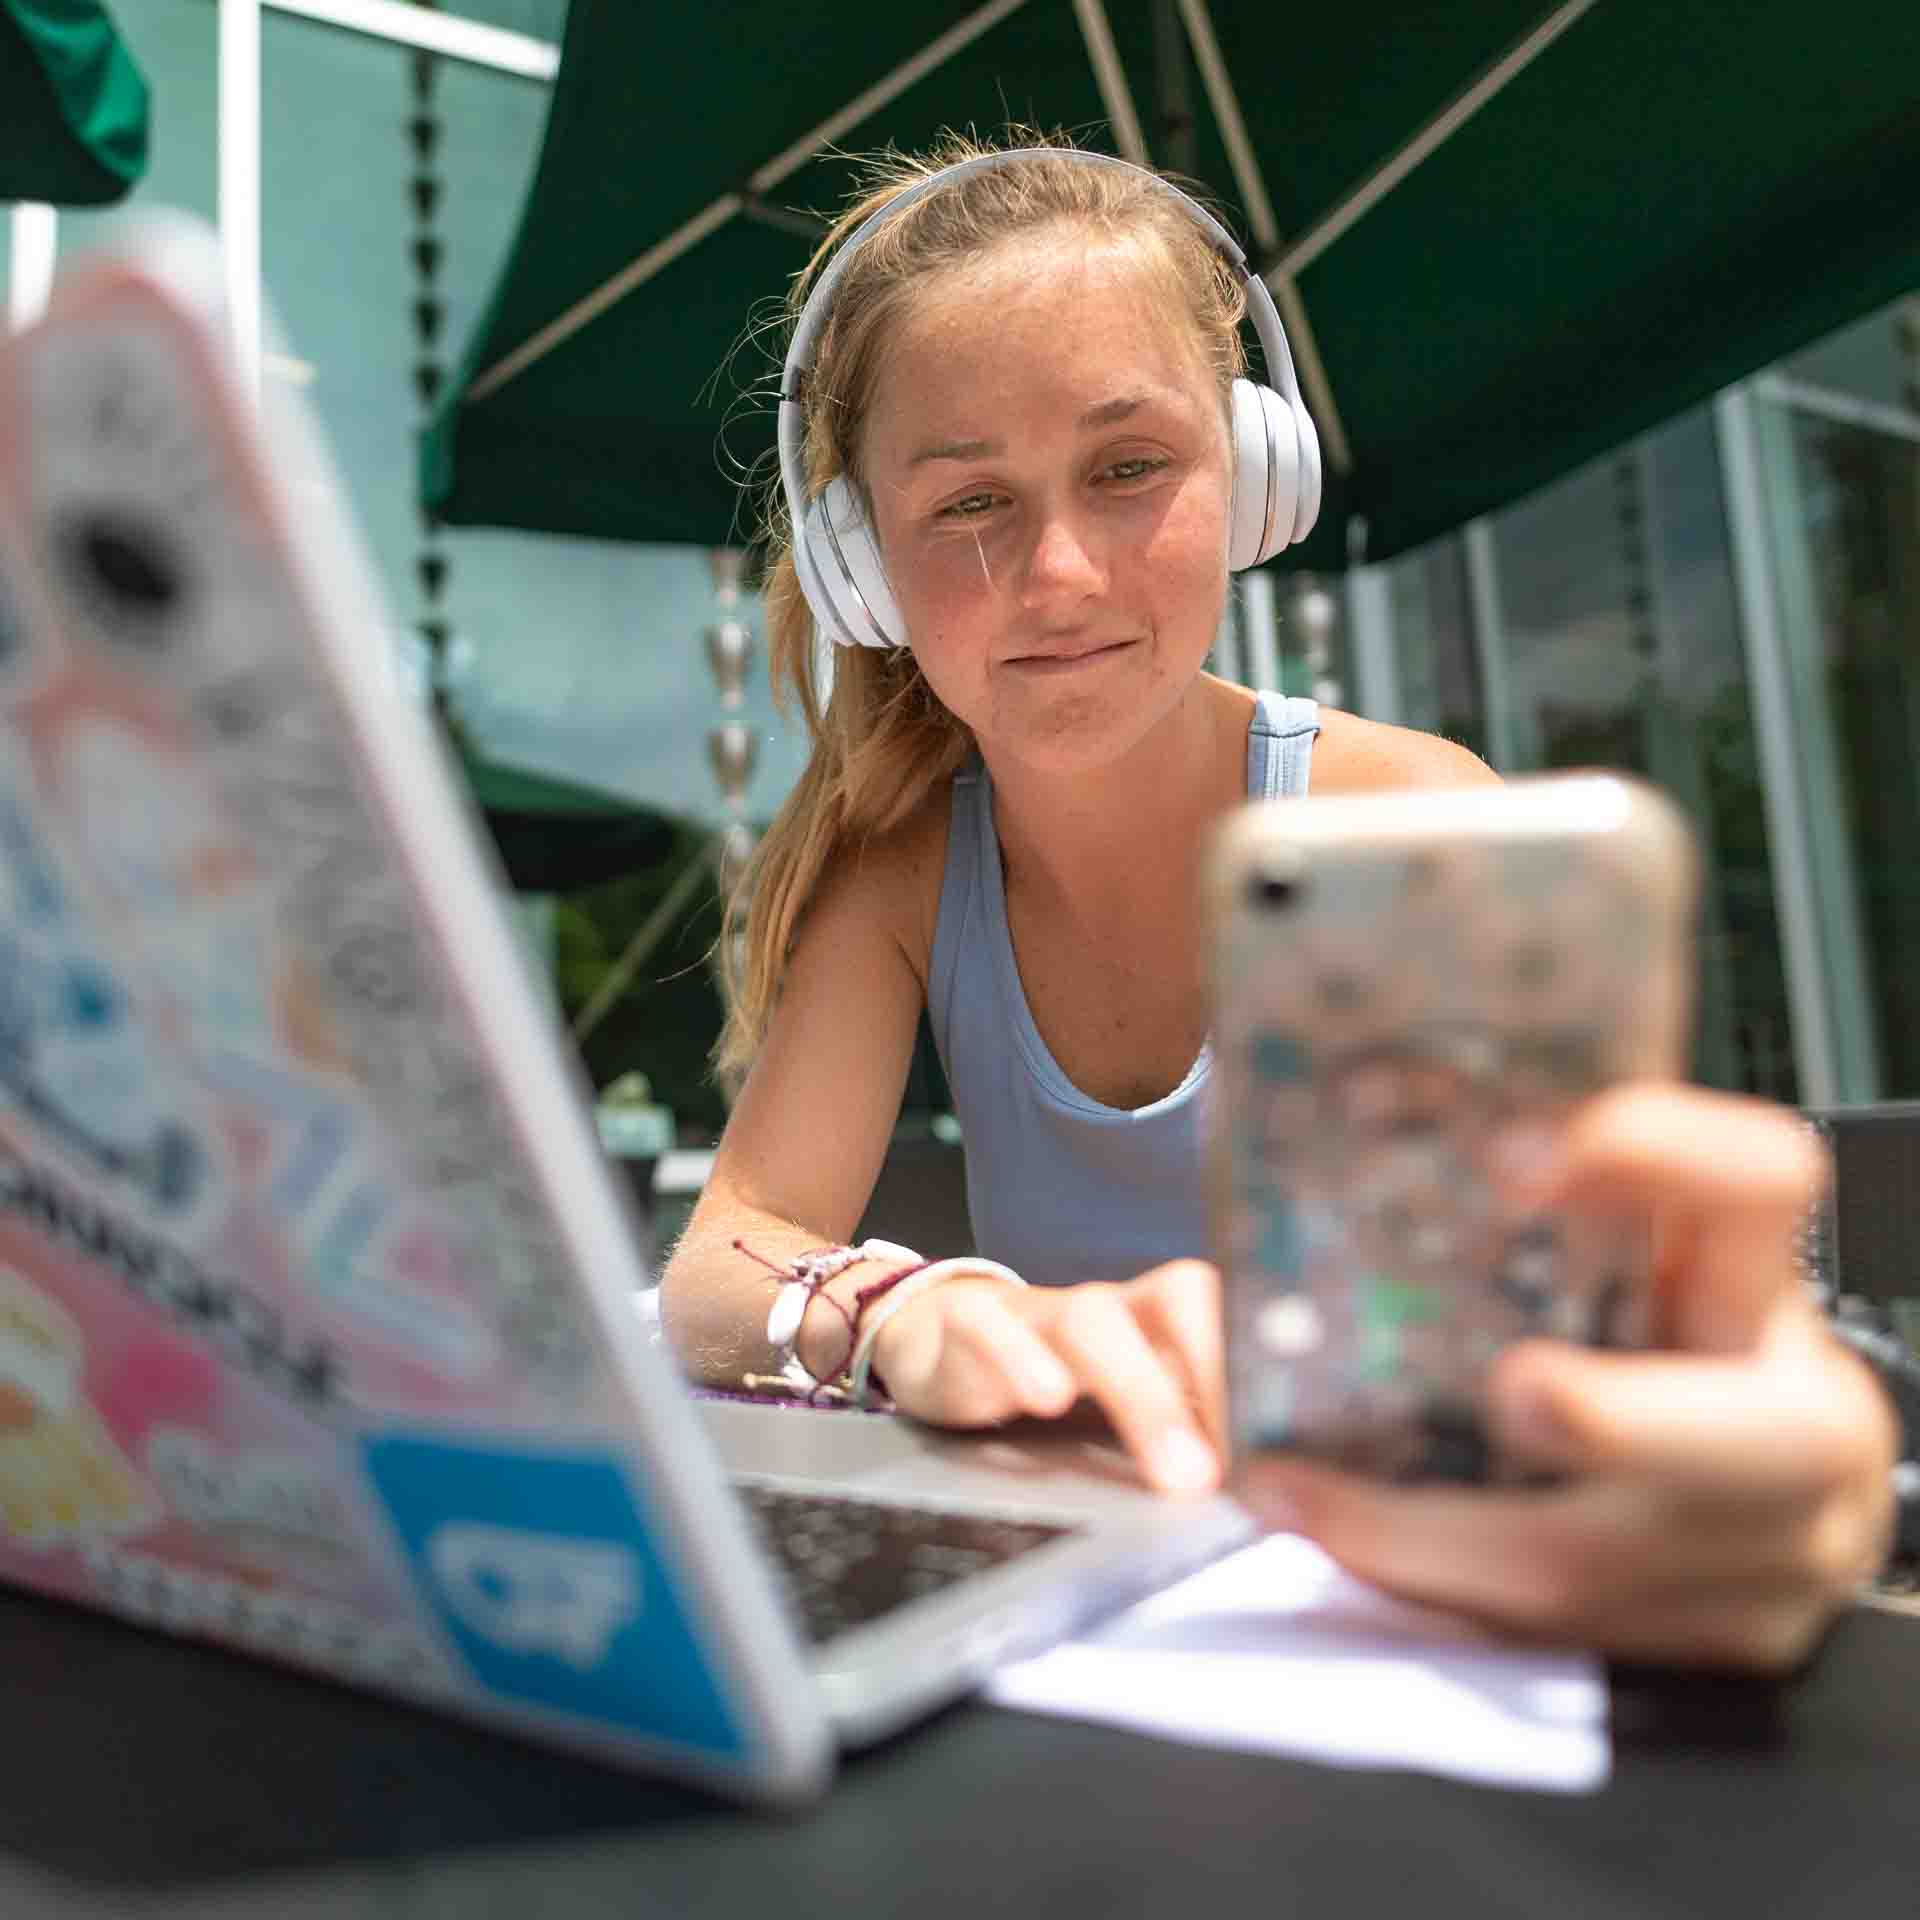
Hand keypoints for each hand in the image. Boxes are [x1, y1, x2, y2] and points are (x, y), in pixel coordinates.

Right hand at [871, 1258, 1225, 1493]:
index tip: (1278, 1445)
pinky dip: (1020, 1358)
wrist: (934, 1335)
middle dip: (1209, 1382)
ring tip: (1171, 1469)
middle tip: (1229, 1473)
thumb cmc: (1047, 1377)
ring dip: (1139, 1393)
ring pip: (1090, 1322)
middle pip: (1172, 1307)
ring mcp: (1035, 1311)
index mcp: (1153, 1323)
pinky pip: (990, 1324)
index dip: (1253, 1367)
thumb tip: (1260, 1491)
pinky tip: (1043, 1402)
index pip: (1223, 1313)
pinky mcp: (966, 1322)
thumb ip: (1178, 1429)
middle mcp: (1105, 1308)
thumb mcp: (1116, 1400)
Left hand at [1237, 1084, 1899, 1669]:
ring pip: (1600, 1564)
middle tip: (1506, 1390)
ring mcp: (1768, 1551)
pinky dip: (1427, 1586)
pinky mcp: (1709, 1640)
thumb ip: (1532, 1203)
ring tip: (1296, 1490)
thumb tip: (1347, 1136)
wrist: (1769, 1488)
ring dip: (1426, 1536)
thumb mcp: (1630, 1250)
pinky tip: (1337, 1541)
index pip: (1757, 1183)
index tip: (1513, 1152)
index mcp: (1761, 1286)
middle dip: (1614, 1419)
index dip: (1659, 1155)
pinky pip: (1552, 1631)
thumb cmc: (1664, 1342)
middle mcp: (1796, 1422)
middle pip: (1747, 1435)